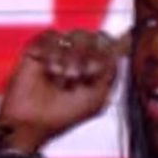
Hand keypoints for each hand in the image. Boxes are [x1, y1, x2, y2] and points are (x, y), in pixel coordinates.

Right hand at [0, 28, 124, 152]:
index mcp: (95, 67)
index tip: (107, 60)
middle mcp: (78, 57)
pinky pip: (51, 35)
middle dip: (89, 56)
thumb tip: (125, 42)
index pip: (110, 44)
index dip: (113, 48)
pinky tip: (50, 69)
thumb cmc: (63, 116)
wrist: (32, 123)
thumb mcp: (99, 96)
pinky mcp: (37, 49)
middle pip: (95, 36)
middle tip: (80, 75)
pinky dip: (53, 52)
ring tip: (62, 77)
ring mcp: (58, 51)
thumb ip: (112, 69)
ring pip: (75, 34)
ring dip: (71, 57)